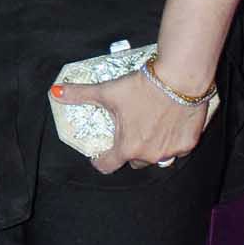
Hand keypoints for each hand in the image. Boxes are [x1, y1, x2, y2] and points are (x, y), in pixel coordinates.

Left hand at [51, 71, 207, 175]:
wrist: (179, 78)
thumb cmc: (142, 86)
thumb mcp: (107, 91)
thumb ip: (80, 94)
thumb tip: (55, 91)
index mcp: (126, 147)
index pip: (106, 166)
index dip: (100, 160)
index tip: (99, 155)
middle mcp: (148, 155)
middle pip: (133, 161)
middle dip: (129, 149)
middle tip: (129, 131)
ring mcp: (170, 151)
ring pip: (156, 157)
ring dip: (151, 147)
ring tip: (150, 127)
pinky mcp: (188, 143)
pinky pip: (177, 149)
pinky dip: (172, 141)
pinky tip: (170, 125)